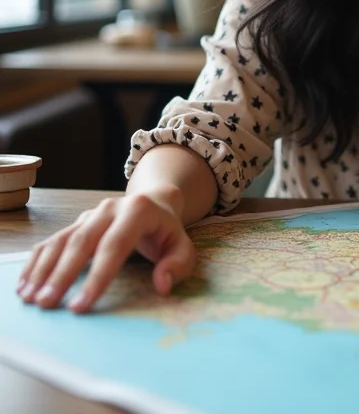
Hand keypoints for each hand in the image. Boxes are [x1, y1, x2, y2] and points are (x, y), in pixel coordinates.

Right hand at [15, 190, 196, 312]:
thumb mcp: (183, 245)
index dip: (98, 275)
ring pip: (63, 240)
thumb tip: (162, 285)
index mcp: (139, 211)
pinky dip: (38, 262)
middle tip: (47, 304)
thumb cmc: (167, 231)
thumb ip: (178, 264)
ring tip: (30, 297)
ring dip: (44, 269)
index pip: (116, 244)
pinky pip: (53, 241)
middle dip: (63, 274)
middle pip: (83, 241)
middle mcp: (110, 208)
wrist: (155, 201)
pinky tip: (26, 284)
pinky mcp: (77, 222)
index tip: (81, 305)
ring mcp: (91, 214)